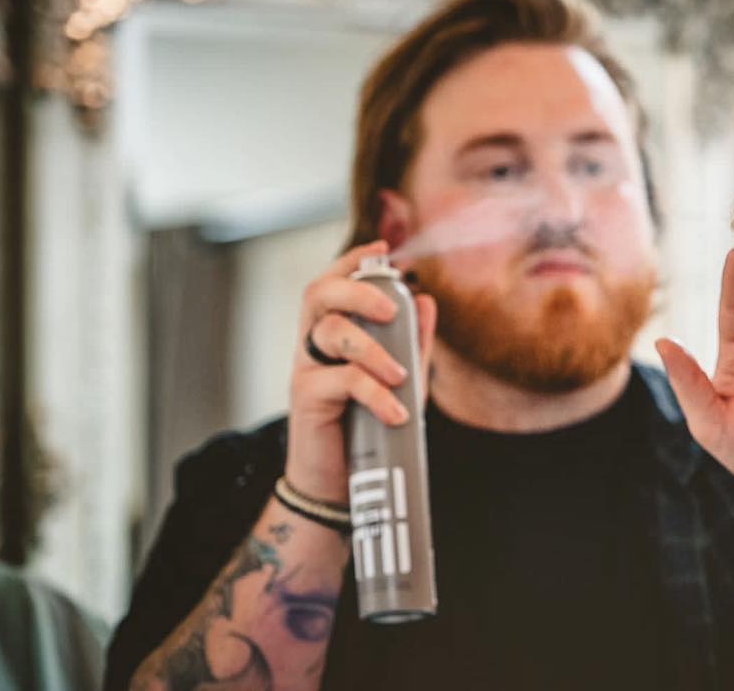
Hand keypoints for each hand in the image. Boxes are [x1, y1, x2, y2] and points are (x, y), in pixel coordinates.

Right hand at [285, 241, 435, 503]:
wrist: (340, 484)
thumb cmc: (368, 428)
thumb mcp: (400, 380)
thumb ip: (412, 342)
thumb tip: (427, 300)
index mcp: (332, 333)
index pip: (332, 283)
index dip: (352, 261)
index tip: (381, 249)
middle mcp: (312, 344)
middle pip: (318, 294)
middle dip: (357, 289)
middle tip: (390, 310)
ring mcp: (306, 369)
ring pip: (331, 332)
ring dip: (374, 349)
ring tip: (402, 378)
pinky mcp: (306, 398)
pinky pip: (342, 380)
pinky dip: (375, 393)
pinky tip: (396, 413)